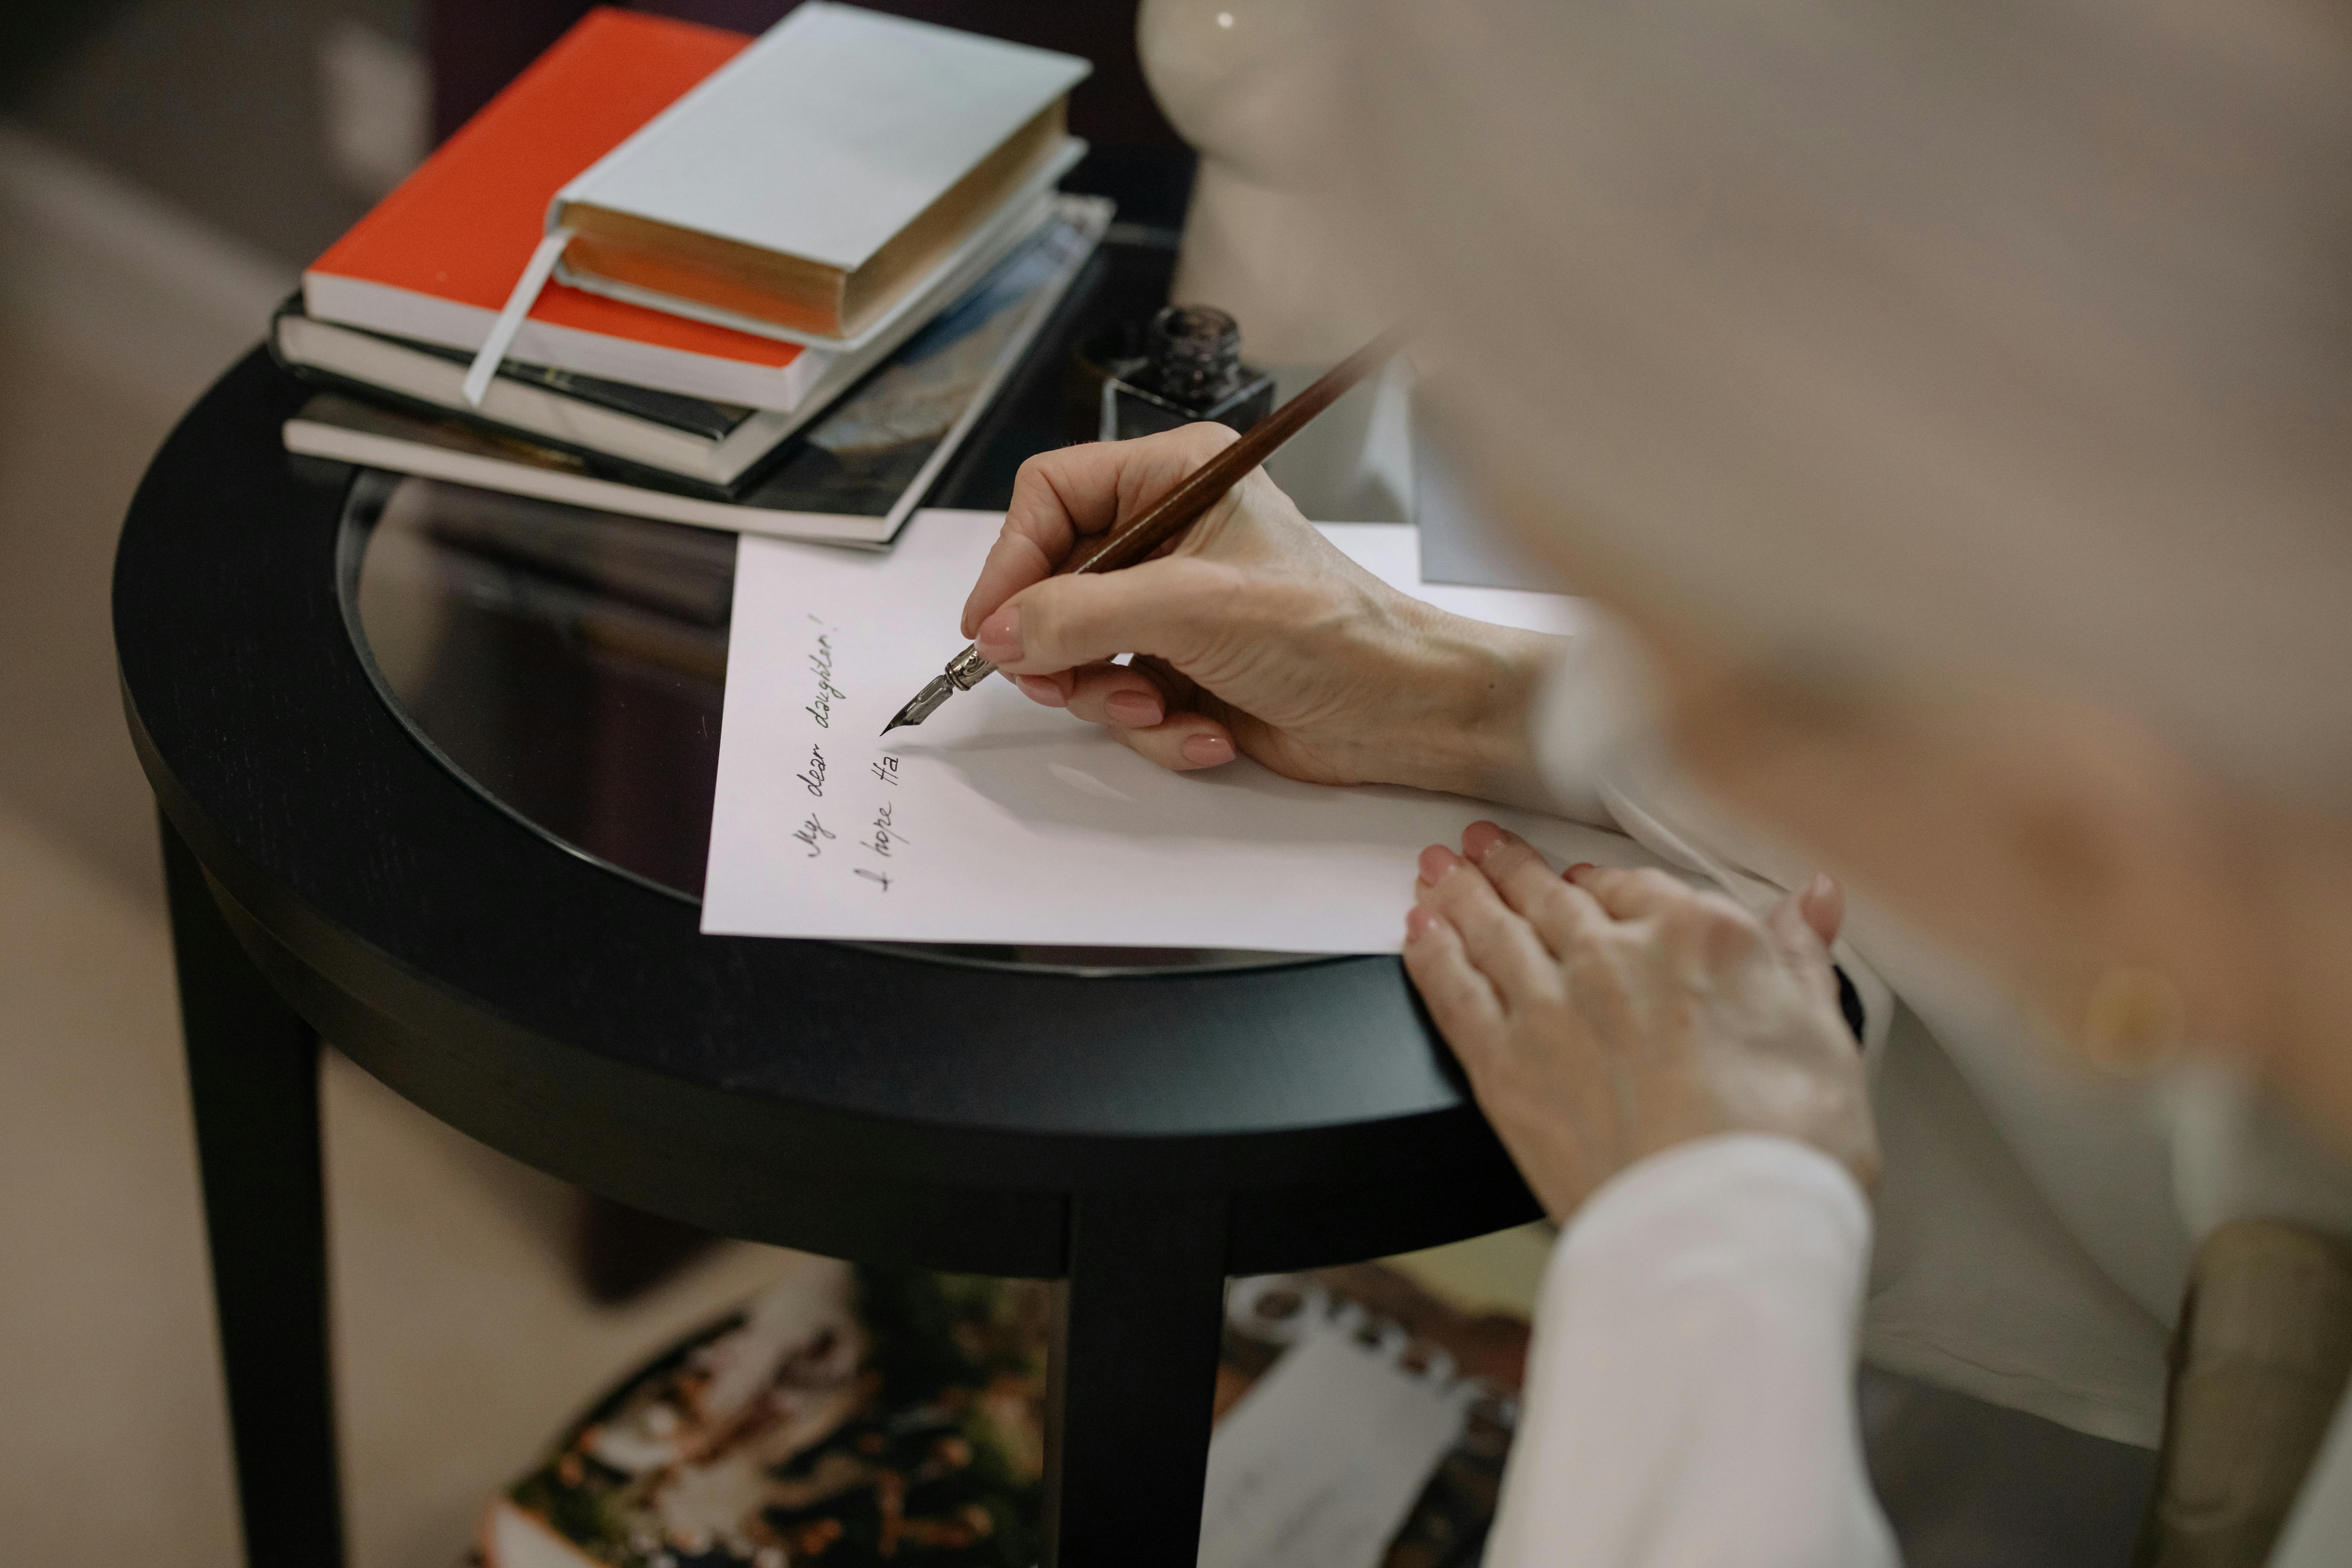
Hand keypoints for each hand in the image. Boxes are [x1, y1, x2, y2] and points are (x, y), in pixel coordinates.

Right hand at [959, 425, 1563, 805]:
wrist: (1407, 712)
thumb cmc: (1336, 634)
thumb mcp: (1193, 608)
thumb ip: (1083, 614)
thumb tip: (1000, 631)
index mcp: (1174, 480)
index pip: (1049, 496)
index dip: (1012, 560)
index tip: (993, 625)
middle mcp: (1166, 537)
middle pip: (1051, 583)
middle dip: (1064, 646)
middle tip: (1075, 680)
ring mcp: (1172, 608)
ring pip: (1078, 654)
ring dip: (1113, 696)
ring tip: (1165, 705)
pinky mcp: (1183, 669)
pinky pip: (1121, 700)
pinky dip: (1156, 728)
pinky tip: (1209, 732)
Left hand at [1403, 822, 1877, 1217]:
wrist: (1721, 1233)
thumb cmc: (1782, 1154)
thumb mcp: (1826, 1040)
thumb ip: (1803, 961)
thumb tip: (1811, 904)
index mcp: (1700, 939)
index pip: (1637, 888)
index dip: (1603, 883)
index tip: (1584, 879)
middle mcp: (1615, 959)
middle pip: (1550, 899)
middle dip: (1511, 868)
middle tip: (1484, 848)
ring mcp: (1551, 1009)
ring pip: (1492, 931)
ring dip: (1461, 894)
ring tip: (1440, 872)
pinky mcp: (1502, 1067)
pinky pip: (1451, 991)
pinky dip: (1429, 954)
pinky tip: (1417, 934)